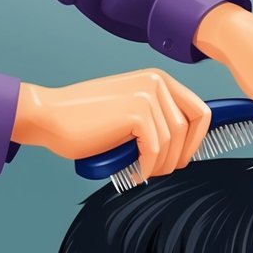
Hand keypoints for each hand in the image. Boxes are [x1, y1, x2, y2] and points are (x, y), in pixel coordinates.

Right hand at [11, 70, 210, 182]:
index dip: (198, 140)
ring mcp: (147, 95)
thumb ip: (159, 119)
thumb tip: (190, 145)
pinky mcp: (135, 113)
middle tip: (163, 170)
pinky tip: (134, 173)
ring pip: (173, 143)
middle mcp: (156, 82)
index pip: (201, 112)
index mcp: (159, 79)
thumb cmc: (88, 121)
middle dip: (181, 156)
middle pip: (190, 129)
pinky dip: (146, 167)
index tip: (184, 158)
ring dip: (161, 165)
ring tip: (143, 172)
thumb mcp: (133, 112)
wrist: (50, 117)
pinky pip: (155, 151)